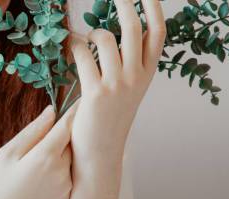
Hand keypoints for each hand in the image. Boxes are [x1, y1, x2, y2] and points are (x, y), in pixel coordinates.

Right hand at [0, 105, 74, 198]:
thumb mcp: (7, 154)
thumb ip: (32, 131)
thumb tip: (52, 112)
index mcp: (46, 157)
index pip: (68, 125)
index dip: (73, 109)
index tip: (79, 96)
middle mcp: (62, 172)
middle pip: (71, 142)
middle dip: (66, 132)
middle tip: (59, 121)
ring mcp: (66, 188)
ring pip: (70, 159)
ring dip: (64, 151)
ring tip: (45, 150)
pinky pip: (68, 175)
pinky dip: (62, 168)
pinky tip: (43, 172)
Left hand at [70, 0, 165, 192]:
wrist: (100, 153)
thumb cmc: (109, 120)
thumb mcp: (128, 90)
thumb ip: (129, 63)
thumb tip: (115, 33)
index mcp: (147, 74)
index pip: (158, 32)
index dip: (153, 6)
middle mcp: (136, 77)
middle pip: (133, 27)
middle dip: (122, 3)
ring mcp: (117, 85)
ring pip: (104, 38)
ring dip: (89, 33)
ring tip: (82, 39)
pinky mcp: (95, 93)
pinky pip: (82, 55)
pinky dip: (74, 47)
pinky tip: (70, 48)